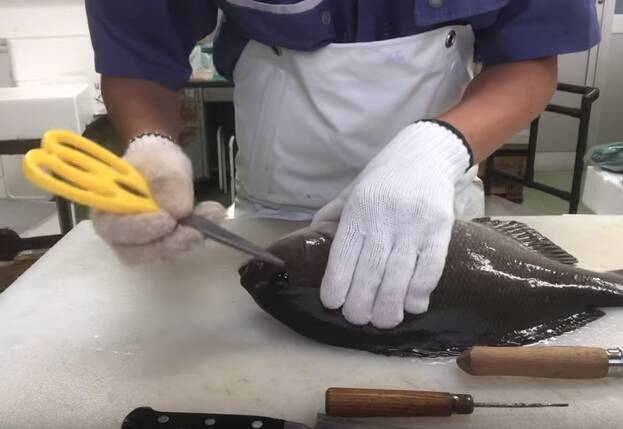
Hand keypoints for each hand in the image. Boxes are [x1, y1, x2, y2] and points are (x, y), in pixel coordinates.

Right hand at [91, 134, 224, 263]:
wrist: (163, 167)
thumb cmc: (154, 163)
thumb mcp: (162, 162)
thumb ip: (167, 182)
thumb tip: (177, 209)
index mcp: (104, 208)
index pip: (114, 228)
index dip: (141, 228)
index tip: (168, 220)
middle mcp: (115, 233)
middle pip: (135, 252)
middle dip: (169, 241)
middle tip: (197, 228)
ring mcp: (136, 244)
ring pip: (157, 254)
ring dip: (186, 240)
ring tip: (212, 216)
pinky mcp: (158, 247)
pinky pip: (173, 251)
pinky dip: (193, 238)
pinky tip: (210, 221)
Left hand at [312, 121, 471, 328]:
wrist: (426, 153)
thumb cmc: (384, 176)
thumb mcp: (352, 190)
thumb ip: (333, 215)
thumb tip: (310, 236)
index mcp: (359, 210)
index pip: (344, 254)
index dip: (337, 284)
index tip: (333, 303)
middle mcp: (385, 218)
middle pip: (370, 271)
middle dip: (362, 304)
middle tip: (358, 319)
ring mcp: (415, 225)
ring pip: (399, 276)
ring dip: (390, 306)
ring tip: (384, 321)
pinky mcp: (440, 230)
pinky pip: (430, 269)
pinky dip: (419, 293)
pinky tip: (412, 306)